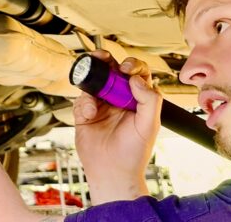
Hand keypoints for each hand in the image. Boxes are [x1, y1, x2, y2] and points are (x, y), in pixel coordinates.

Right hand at [73, 50, 161, 203]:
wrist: (111, 172)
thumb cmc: (133, 154)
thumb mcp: (149, 126)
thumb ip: (150, 100)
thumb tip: (137, 79)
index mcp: (138, 99)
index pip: (136, 73)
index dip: (132, 66)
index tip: (126, 69)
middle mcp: (119, 99)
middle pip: (112, 70)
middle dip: (106, 60)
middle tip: (102, 58)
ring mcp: (101, 104)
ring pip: (94, 81)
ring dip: (92, 82)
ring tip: (93, 94)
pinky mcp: (84, 112)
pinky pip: (80, 99)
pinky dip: (83, 104)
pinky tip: (90, 115)